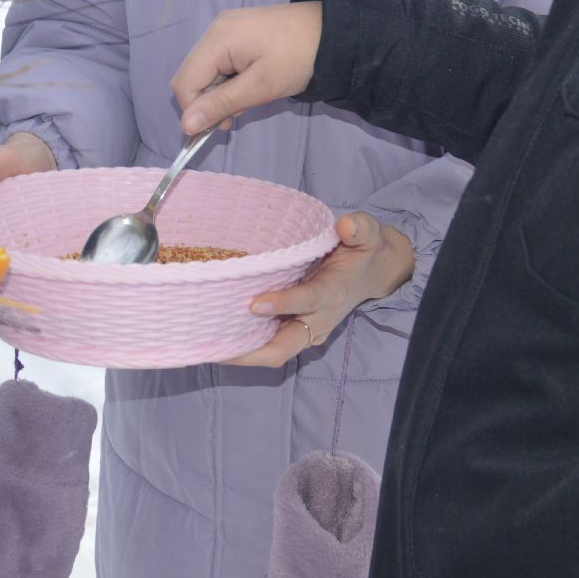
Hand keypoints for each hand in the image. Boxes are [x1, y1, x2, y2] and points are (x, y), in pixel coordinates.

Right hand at [0, 132, 55, 312]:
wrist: (49, 154)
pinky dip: (26, 281)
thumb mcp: (4, 159)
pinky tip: (30, 296)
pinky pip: (26, 268)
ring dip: (1, 290)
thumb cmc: (20, 157)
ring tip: (4, 307)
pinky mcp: (34, 246)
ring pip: (1, 272)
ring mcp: (12, 243)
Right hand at [170, 2, 321, 135]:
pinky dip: (230, 80)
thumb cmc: (299, 58)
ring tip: (252, 95)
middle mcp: (215, 30)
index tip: (223, 125)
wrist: (335, 32)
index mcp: (217, 39)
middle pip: (193, 76)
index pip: (184, 83)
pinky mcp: (238, 33)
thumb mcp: (260, 86)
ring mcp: (226, 29)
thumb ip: (221, 104)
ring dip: (222, 92)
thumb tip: (186, 125)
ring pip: (207, 72)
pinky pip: (221, 62)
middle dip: (210, 101)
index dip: (195, 110)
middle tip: (241, 111)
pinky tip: (252, 83)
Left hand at [223, 213, 413, 366]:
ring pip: (272, 352)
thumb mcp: (368, 235)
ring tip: (205, 344)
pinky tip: (215, 337)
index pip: (307, 301)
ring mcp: (306, 329)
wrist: (373, 273)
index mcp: (333, 292)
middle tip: (215, 344)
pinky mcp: (295, 330)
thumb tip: (346, 225)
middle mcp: (318, 319)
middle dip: (250, 351)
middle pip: (283, 347)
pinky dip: (244, 346)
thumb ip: (360, 229)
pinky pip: (268, 345)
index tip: (254, 303)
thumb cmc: (363, 252)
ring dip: (241, 352)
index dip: (282, 303)